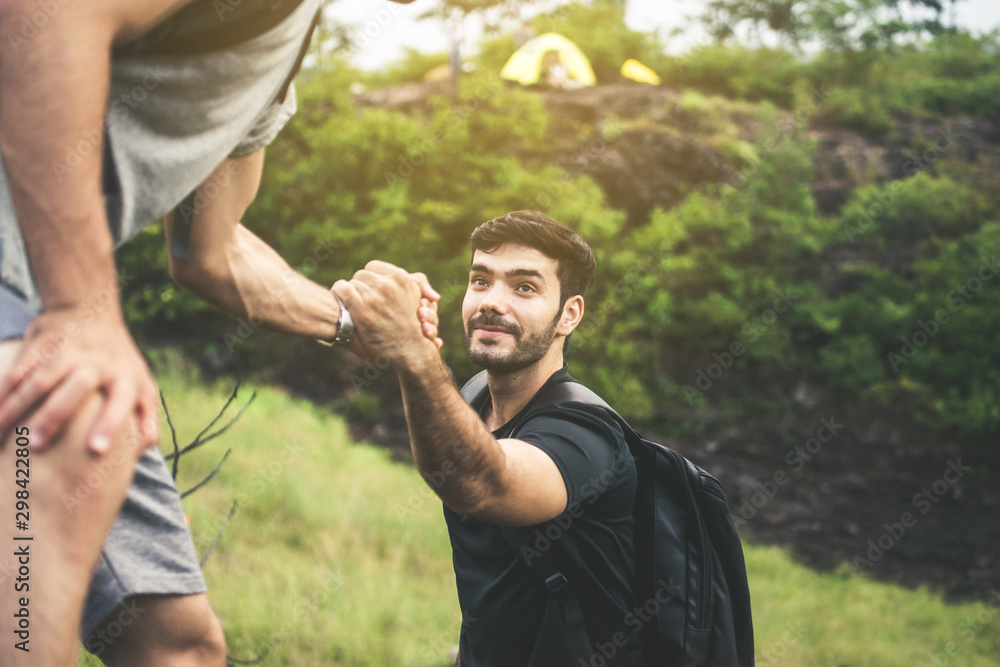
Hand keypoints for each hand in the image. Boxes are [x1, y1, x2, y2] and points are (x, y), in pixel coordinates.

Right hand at [0, 307, 158, 452]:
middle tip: (36, 445)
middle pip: (76, 387)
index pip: (120, 400)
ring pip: (40, 379)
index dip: (110, 424)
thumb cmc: (119, 363)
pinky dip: (3, 392)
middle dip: (55, 416)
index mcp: (125, 375)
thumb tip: (146, 447)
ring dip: (18, 407)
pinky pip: (19, 369)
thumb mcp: (142, 384)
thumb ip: (147, 418)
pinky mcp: (41, 340)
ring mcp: (68, 348)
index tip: (96, 449)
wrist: (91, 311)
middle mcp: (98, 359)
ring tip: (1, 435)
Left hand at [334, 261, 439, 366]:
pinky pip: (342, 290)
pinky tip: (341, 302)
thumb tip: (414, 278)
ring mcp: (375, 299)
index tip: (371, 290)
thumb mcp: (420, 299)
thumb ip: (418, 283)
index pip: (374, 267)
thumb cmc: (415, 327)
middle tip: (363, 300)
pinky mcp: (363, 313)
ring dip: (351, 294)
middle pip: (361, 275)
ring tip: (355, 306)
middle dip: (361, 287)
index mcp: (401, 278)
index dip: (370, 279)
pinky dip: (339, 294)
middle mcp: (388, 285)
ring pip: (351, 283)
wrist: (412, 352)